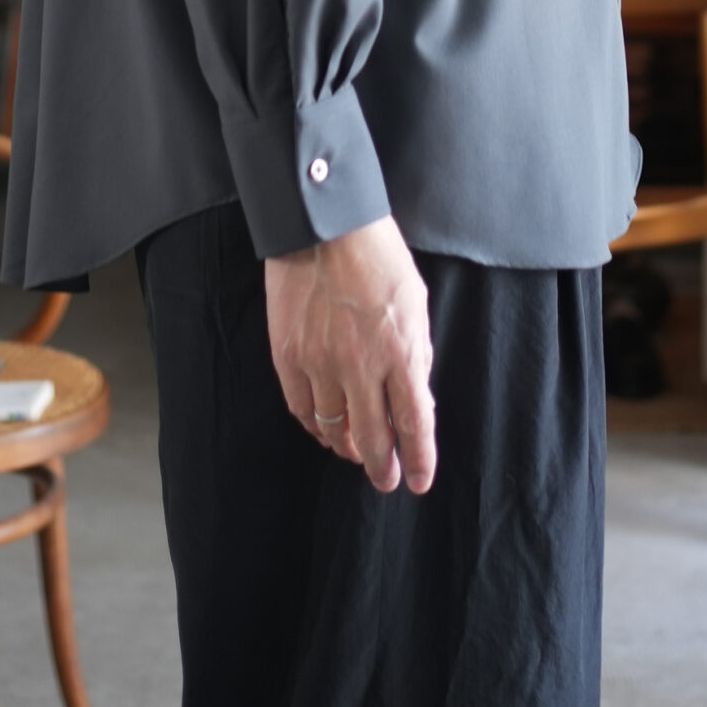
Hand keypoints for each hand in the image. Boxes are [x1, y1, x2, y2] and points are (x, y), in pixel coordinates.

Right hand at [265, 216, 436, 495]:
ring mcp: (320, 363)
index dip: (418, 460)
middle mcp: (361, 367)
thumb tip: (416, 402)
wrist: (324, 225)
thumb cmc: (379, 257)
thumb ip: (417, 356)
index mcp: (401, 353)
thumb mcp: (416, 304)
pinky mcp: (288, 355)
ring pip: (333, 429)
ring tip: (353, 452)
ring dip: (346, 449)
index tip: (418, 481)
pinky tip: (322, 428)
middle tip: (385, 479)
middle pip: (373, 439)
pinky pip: (300, 408)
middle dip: (381, 467)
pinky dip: (313, 426)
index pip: (415, 425)